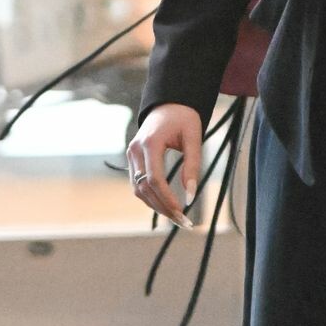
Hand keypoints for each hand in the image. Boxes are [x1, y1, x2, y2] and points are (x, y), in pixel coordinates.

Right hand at [127, 102, 201, 228]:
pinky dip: (150, 197)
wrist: (168, 103)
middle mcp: (135, 149)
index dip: (167, 198)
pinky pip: (137, 183)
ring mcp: (131, 154)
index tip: (182, 212)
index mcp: (150, 142)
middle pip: (144, 188)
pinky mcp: (132, 158)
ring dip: (155, 205)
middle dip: (162, 207)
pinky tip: (166, 206)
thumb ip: (192, 166)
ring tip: (176, 217)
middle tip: (183, 222)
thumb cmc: (184, 118)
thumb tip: (191, 196)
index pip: (154, 179)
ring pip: (138, 189)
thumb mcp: (194, 139)